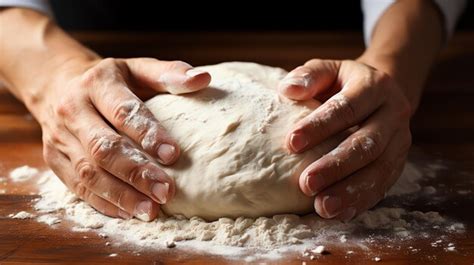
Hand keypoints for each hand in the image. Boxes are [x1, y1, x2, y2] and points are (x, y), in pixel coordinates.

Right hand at [34, 58, 210, 220]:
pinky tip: (128, 212)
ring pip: (88, 172)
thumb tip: (204, 79)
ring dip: (121, 194)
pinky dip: (103, 202)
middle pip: (103, 147)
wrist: (59, 85)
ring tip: (150, 210)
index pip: (122, 112)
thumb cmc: (112, 81)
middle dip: (136, 172)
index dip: (148, 134)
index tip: (173, 155)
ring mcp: (59, 138)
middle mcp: (73, 110)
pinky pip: (77, 187)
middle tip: (166, 191)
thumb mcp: (138, 69)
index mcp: (97, 83)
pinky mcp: (54, 160)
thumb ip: (170, 74)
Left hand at [279, 59, 411, 220]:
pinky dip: (361, 202)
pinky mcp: (398, 163)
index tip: (291, 143)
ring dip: (350, 191)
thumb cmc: (343, 83)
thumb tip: (287, 89)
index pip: (347, 107)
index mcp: (375, 86)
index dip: (320, 126)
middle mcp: (393, 114)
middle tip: (306, 183)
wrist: (380, 93)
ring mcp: (400, 141)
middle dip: (336, 165)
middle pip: (367, 144)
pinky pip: (383, 185)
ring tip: (322, 207)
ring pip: (379, 170)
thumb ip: (309, 76)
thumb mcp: (328, 70)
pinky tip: (340, 214)